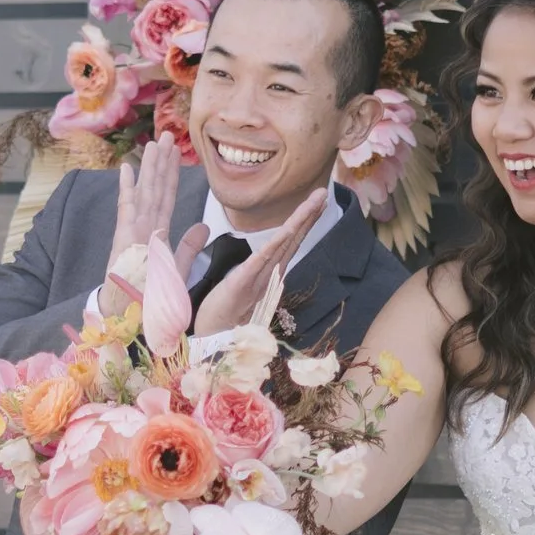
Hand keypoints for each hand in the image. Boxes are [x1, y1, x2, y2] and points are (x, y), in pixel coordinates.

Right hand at [102, 139, 184, 300]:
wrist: (129, 312)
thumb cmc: (150, 294)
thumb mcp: (178, 267)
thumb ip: (189, 246)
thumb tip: (204, 225)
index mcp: (158, 231)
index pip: (168, 195)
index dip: (172, 173)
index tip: (176, 152)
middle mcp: (146, 226)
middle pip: (156, 187)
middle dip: (162, 161)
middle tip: (167, 135)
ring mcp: (134, 230)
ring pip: (145, 191)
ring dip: (149, 167)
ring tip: (153, 144)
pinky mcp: (125, 238)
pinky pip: (127, 209)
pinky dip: (127, 188)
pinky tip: (126, 169)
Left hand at [193, 187, 330, 332]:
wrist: (209, 342)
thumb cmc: (219, 317)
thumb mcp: (232, 287)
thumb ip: (243, 272)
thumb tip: (249, 261)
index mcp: (264, 274)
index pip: (286, 243)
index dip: (301, 222)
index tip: (315, 204)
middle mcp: (267, 275)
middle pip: (291, 240)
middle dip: (308, 216)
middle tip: (325, 193)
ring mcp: (257, 279)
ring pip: (282, 245)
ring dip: (300, 222)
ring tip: (316, 202)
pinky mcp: (242, 284)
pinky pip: (261, 261)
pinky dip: (276, 244)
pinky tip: (287, 229)